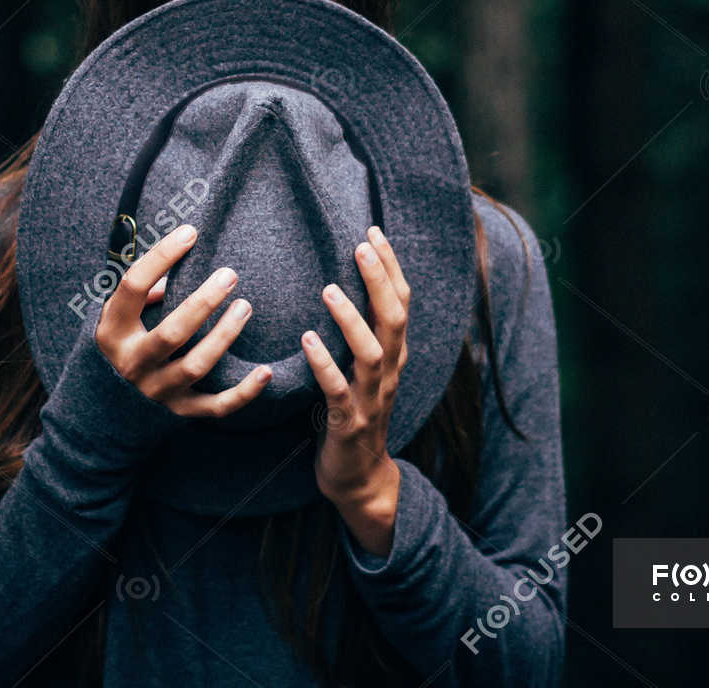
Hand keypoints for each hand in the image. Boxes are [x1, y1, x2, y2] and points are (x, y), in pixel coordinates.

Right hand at [96, 223, 273, 417]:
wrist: (108, 403)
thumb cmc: (125, 339)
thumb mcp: (120, 313)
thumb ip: (146, 288)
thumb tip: (178, 266)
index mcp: (112, 332)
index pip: (134, 287)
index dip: (162, 256)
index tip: (191, 232)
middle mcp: (132, 363)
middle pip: (171, 333)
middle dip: (203, 303)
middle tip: (229, 275)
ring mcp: (157, 391)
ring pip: (196, 366)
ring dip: (224, 336)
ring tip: (245, 306)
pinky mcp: (180, 411)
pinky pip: (216, 407)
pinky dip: (244, 392)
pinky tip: (266, 371)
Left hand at [300, 225, 407, 548]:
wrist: (358, 477)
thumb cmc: (354, 413)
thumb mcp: (362, 369)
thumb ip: (360, 331)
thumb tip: (344, 282)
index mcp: (393, 356)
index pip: (401, 303)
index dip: (391, 267)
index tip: (373, 231)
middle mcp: (389, 373)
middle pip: (394, 319)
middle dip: (380, 280)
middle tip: (361, 244)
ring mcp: (372, 399)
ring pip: (372, 353)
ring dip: (351, 319)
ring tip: (329, 288)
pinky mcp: (350, 423)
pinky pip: (339, 392)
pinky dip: (325, 365)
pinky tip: (307, 340)